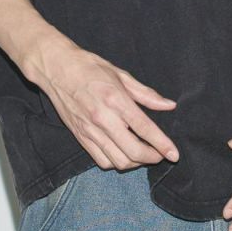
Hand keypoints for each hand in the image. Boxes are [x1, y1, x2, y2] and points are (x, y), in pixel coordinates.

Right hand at [32, 33, 180, 170]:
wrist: (57, 69)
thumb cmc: (90, 67)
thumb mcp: (121, 74)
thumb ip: (146, 94)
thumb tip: (169, 105)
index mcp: (116, 99)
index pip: (144, 128)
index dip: (162, 144)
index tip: (174, 154)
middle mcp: (103, 118)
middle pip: (133, 151)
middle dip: (152, 158)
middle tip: (161, 155)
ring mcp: (90, 130)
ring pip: (118, 161)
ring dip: (136, 163)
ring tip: (144, 155)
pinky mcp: (80, 137)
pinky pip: (102, 160)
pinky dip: (117, 162)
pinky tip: (124, 153)